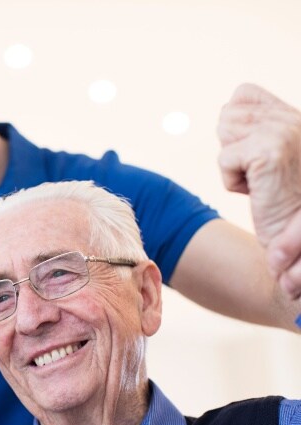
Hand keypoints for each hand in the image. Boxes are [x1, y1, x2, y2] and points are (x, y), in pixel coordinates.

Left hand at [218, 83, 300, 296]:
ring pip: (222, 133)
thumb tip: (224, 111)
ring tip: (259, 181)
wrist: (297, 239)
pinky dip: (232, 181)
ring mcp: (283, 131)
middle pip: (226, 115)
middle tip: (259, 174)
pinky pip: (224, 159)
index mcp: (293, 115)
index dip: (235, 127)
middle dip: (233, 149)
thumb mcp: (273, 156)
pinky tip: (257, 191)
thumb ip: (255, 130)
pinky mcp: (269, 151)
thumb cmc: (281, 202)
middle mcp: (293, 117)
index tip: (255, 157)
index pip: (243, 94)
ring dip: (232, 164)